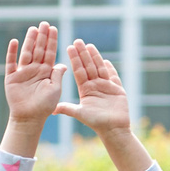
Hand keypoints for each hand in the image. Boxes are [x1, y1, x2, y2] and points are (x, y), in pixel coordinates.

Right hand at [0, 23, 70, 148]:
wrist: (29, 118)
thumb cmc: (44, 106)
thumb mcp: (55, 89)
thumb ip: (58, 76)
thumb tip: (63, 64)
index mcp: (46, 72)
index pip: (50, 53)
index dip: (52, 41)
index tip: (54, 29)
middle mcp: (35, 69)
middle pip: (39, 50)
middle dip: (42, 37)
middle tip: (45, 23)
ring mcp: (23, 72)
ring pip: (26, 53)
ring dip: (29, 41)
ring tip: (33, 29)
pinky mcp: (11, 77)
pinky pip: (11, 62)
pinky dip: (12, 52)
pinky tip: (15, 41)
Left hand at [67, 39, 148, 170]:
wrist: (113, 130)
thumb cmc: (96, 123)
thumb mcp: (80, 113)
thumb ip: (67, 108)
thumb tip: (52, 110)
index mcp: (85, 89)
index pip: (79, 70)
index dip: (75, 59)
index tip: (69, 47)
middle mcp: (95, 86)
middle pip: (88, 66)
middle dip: (83, 54)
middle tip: (78, 41)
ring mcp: (106, 87)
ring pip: (100, 68)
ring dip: (95, 57)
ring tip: (89, 45)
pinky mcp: (117, 90)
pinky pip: (114, 77)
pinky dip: (111, 69)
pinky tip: (106, 61)